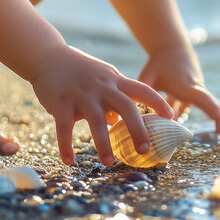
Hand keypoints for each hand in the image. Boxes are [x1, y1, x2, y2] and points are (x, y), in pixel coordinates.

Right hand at [31, 46, 173, 165]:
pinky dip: (66, 145)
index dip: (158, 102)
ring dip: (103, 143)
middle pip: (126, 106)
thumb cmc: (80, 72)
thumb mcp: (102, 80)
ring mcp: (81, 94)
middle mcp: (101, 86)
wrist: (48, 56)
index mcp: (114, 81)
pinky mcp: (60, 102)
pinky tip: (69, 161)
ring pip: (97, 120)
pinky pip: (64, 127)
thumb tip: (120, 123)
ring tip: (108, 163)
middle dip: (137, 129)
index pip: (142, 89)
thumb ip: (113, 99)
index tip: (171, 116)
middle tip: (144, 150)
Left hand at [139, 46, 219, 135]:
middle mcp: (195, 89)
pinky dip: (179, 114)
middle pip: (211, 105)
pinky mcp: (191, 94)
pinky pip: (187, 107)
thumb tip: (136, 114)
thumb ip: (143, 93)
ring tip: (177, 135)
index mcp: (186, 87)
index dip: (214, 115)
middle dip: (218, 121)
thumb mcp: (148, 76)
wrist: (171, 48)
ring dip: (188, 120)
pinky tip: (166, 121)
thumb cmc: (159, 63)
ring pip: (196, 109)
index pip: (204, 100)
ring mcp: (195, 91)